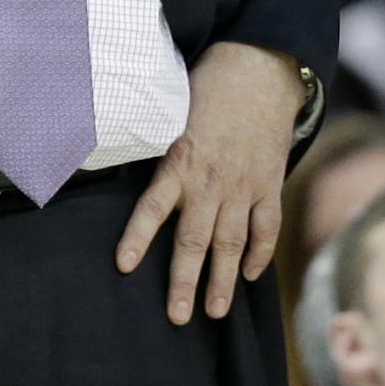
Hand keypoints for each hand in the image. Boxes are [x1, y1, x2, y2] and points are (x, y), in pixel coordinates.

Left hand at [115, 42, 306, 324]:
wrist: (260, 68)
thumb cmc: (208, 88)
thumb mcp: (171, 112)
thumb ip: (156, 149)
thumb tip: (114, 163)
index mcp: (181, 161)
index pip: (153, 206)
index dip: (137, 236)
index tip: (122, 265)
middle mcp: (212, 180)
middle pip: (196, 240)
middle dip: (185, 282)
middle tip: (177, 318)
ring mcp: (244, 185)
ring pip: (232, 243)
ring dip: (223, 280)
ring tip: (215, 311)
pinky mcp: (270, 183)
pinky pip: (266, 227)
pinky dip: (260, 254)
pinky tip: (250, 275)